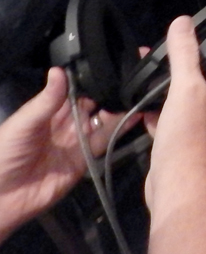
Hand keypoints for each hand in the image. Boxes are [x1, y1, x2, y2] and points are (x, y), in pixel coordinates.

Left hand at [0, 68, 132, 240]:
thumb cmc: (5, 153)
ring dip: (118, 109)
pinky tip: (136, 114)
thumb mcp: (24, 123)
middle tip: (131, 79)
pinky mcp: (86, 159)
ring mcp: (77, 141)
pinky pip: (105, 141)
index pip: (74, 90)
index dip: (90, 79)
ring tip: (137, 94)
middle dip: (109, 92)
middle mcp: (65, 123)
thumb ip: (46, 100)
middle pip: (92, 104)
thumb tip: (59, 69)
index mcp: (48, 111)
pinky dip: (121, 128)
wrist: (3, 197)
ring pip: (102, 121)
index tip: (111, 64)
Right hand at [144, 16, 205, 209]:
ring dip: (171, 84)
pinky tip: (141, 105)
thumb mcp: (187, 87)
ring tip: (153, 70)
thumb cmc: (190, 134)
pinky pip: (167, 120)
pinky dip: (156, 111)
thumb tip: (184, 21)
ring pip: (184, 98)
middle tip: (181, 45)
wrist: (177, 182)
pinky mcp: (178, 142)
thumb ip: (185, 55)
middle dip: (196, 62)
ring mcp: (197, 127)